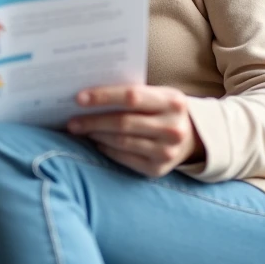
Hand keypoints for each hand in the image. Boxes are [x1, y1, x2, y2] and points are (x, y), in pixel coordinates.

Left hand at [67, 84, 203, 177]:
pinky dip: (107, 149)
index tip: (78, 99)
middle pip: (123, 122)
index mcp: (173, 101)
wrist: (193, 138)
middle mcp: (173, 128)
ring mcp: (167, 151)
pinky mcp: (158, 169)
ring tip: (81, 129)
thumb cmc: (164, 109)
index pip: (131, 96)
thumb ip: (132, 93)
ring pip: (122, 142)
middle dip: (93, 121)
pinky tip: (96, 141)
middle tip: (71, 120)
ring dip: (97, 135)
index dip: (103, 97)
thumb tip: (89, 96)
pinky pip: (124, 158)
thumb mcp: (158, 95)